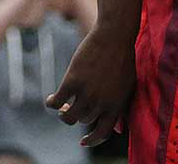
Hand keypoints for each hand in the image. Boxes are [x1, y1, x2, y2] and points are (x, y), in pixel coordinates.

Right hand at [46, 27, 136, 144]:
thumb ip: (120, 109)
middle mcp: (101, 103)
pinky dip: (52, 103)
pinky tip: (51, 99)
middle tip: (71, 106)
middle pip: (83, 119)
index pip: (102, 133)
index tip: (83, 142)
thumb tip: (117, 131)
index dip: (92, 140)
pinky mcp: (73, 81)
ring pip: (69, 115)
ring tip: (61, 105)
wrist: (114, 36)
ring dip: (63, 112)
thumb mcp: (126, 87)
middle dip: (78, 114)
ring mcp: (86, 93)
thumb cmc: (122, 59)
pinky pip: (57, 101)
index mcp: (116, 106)